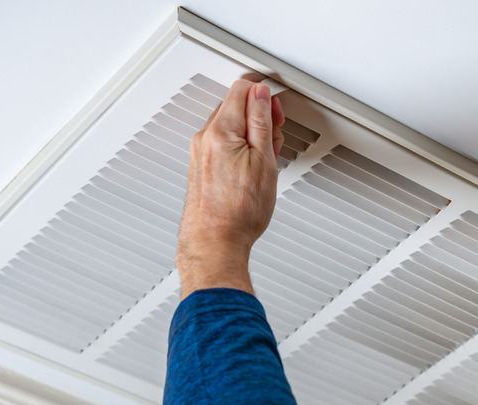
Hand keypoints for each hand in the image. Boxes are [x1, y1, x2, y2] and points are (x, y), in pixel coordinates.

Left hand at [176, 79, 284, 298]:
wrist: (216, 243)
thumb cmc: (239, 212)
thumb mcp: (263, 161)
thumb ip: (261, 121)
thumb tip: (261, 94)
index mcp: (220, 131)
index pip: (242, 89)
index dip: (265, 94)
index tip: (277, 108)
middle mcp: (205, 138)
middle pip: (235, 105)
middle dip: (260, 115)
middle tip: (275, 136)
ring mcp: (200, 152)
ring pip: (230, 125)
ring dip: (251, 133)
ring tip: (266, 158)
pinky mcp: (201, 166)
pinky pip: (223, 143)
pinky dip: (241, 147)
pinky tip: (253, 167)